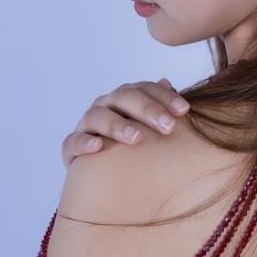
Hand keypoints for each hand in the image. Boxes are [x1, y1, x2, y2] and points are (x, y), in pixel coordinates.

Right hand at [61, 78, 189, 166]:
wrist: (103, 175)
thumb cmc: (134, 146)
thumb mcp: (150, 127)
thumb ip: (160, 106)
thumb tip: (167, 81)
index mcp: (126, 97)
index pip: (145, 88)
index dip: (165, 97)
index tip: (185, 110)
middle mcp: (106, 105)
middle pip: (124, 97)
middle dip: (147, 110)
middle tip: (168, 126)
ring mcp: (87, 124)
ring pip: (98, 116)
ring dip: (117, 125)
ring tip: (136, 138)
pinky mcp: (71, 147)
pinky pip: (73, 141)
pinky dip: (84, 142)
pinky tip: (98, 147)